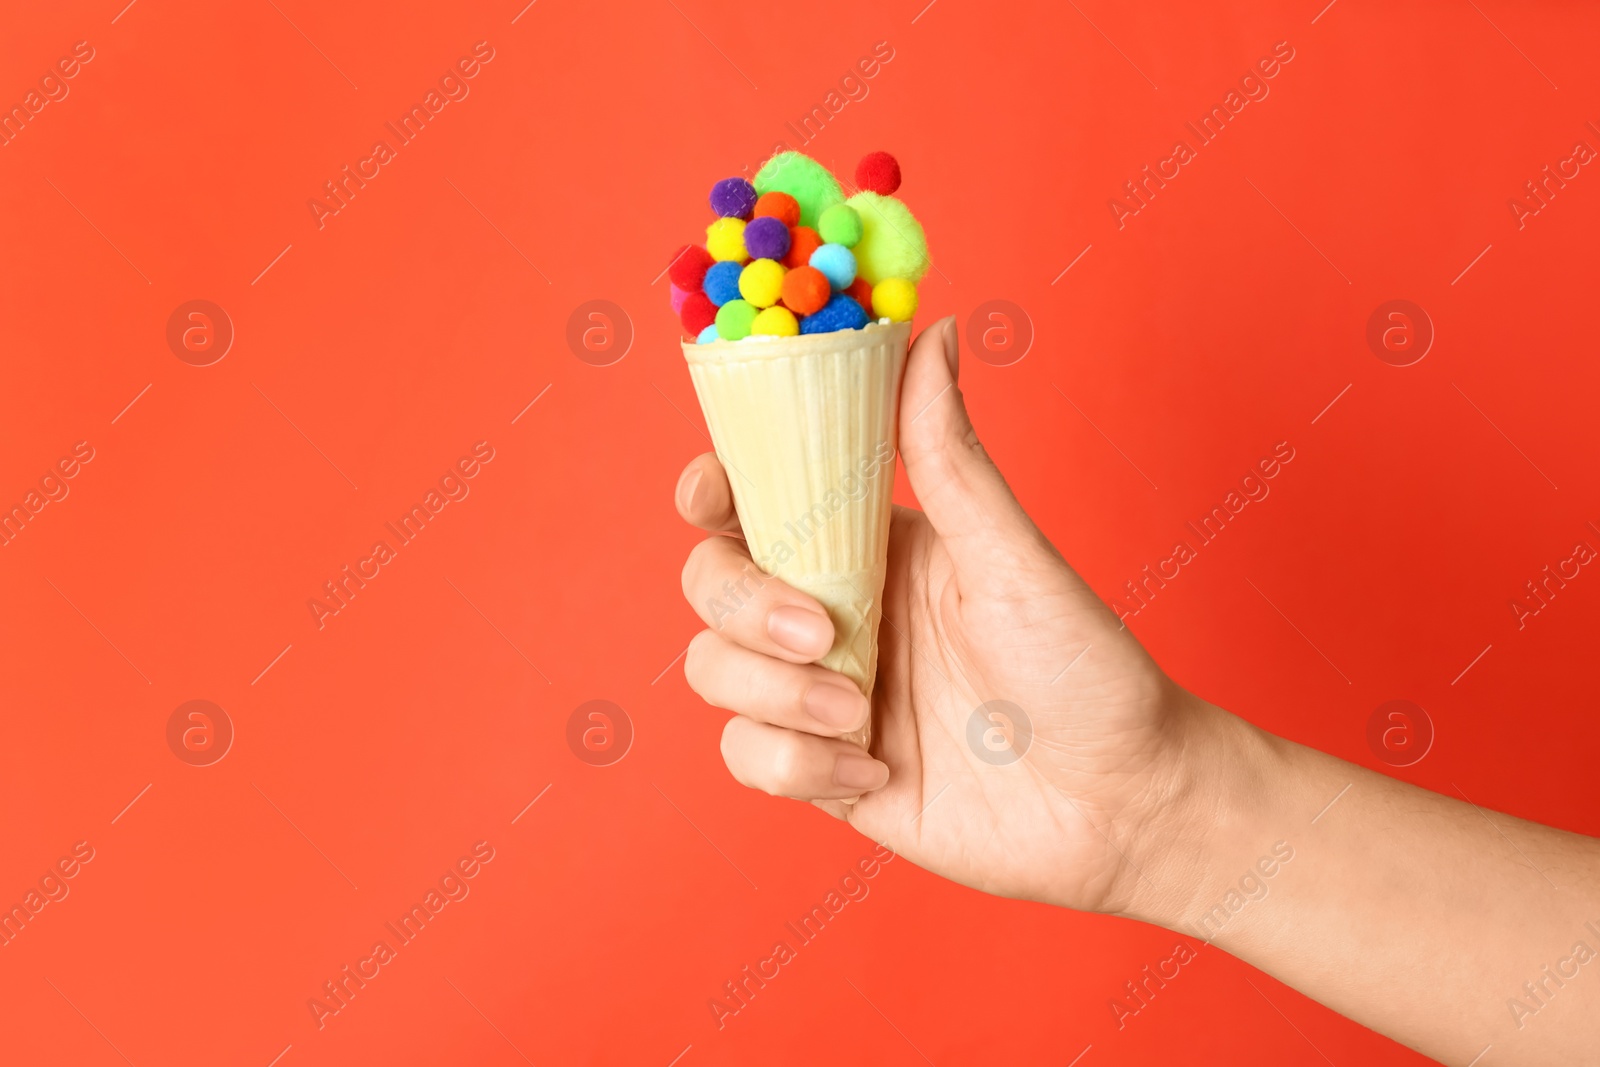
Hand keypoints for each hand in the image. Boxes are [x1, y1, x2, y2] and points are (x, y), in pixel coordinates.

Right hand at [675, 315, 1199, 913]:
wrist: (1120, 806)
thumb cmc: (1084, 670)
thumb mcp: (1011, 558)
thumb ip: (949, 456)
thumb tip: (932, 330)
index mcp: (868, 544)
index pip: (754, 499)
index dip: (711, 489)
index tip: (710, 494)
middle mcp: (831, 611)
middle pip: (711, 583)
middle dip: (744, 606)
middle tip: (824, 635)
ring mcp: (820, 692)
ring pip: (713, 670)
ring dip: (774, 694)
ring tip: (864, 716)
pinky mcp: (821, 769)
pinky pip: (748, 756)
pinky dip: (795, 764)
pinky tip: (875, 769)